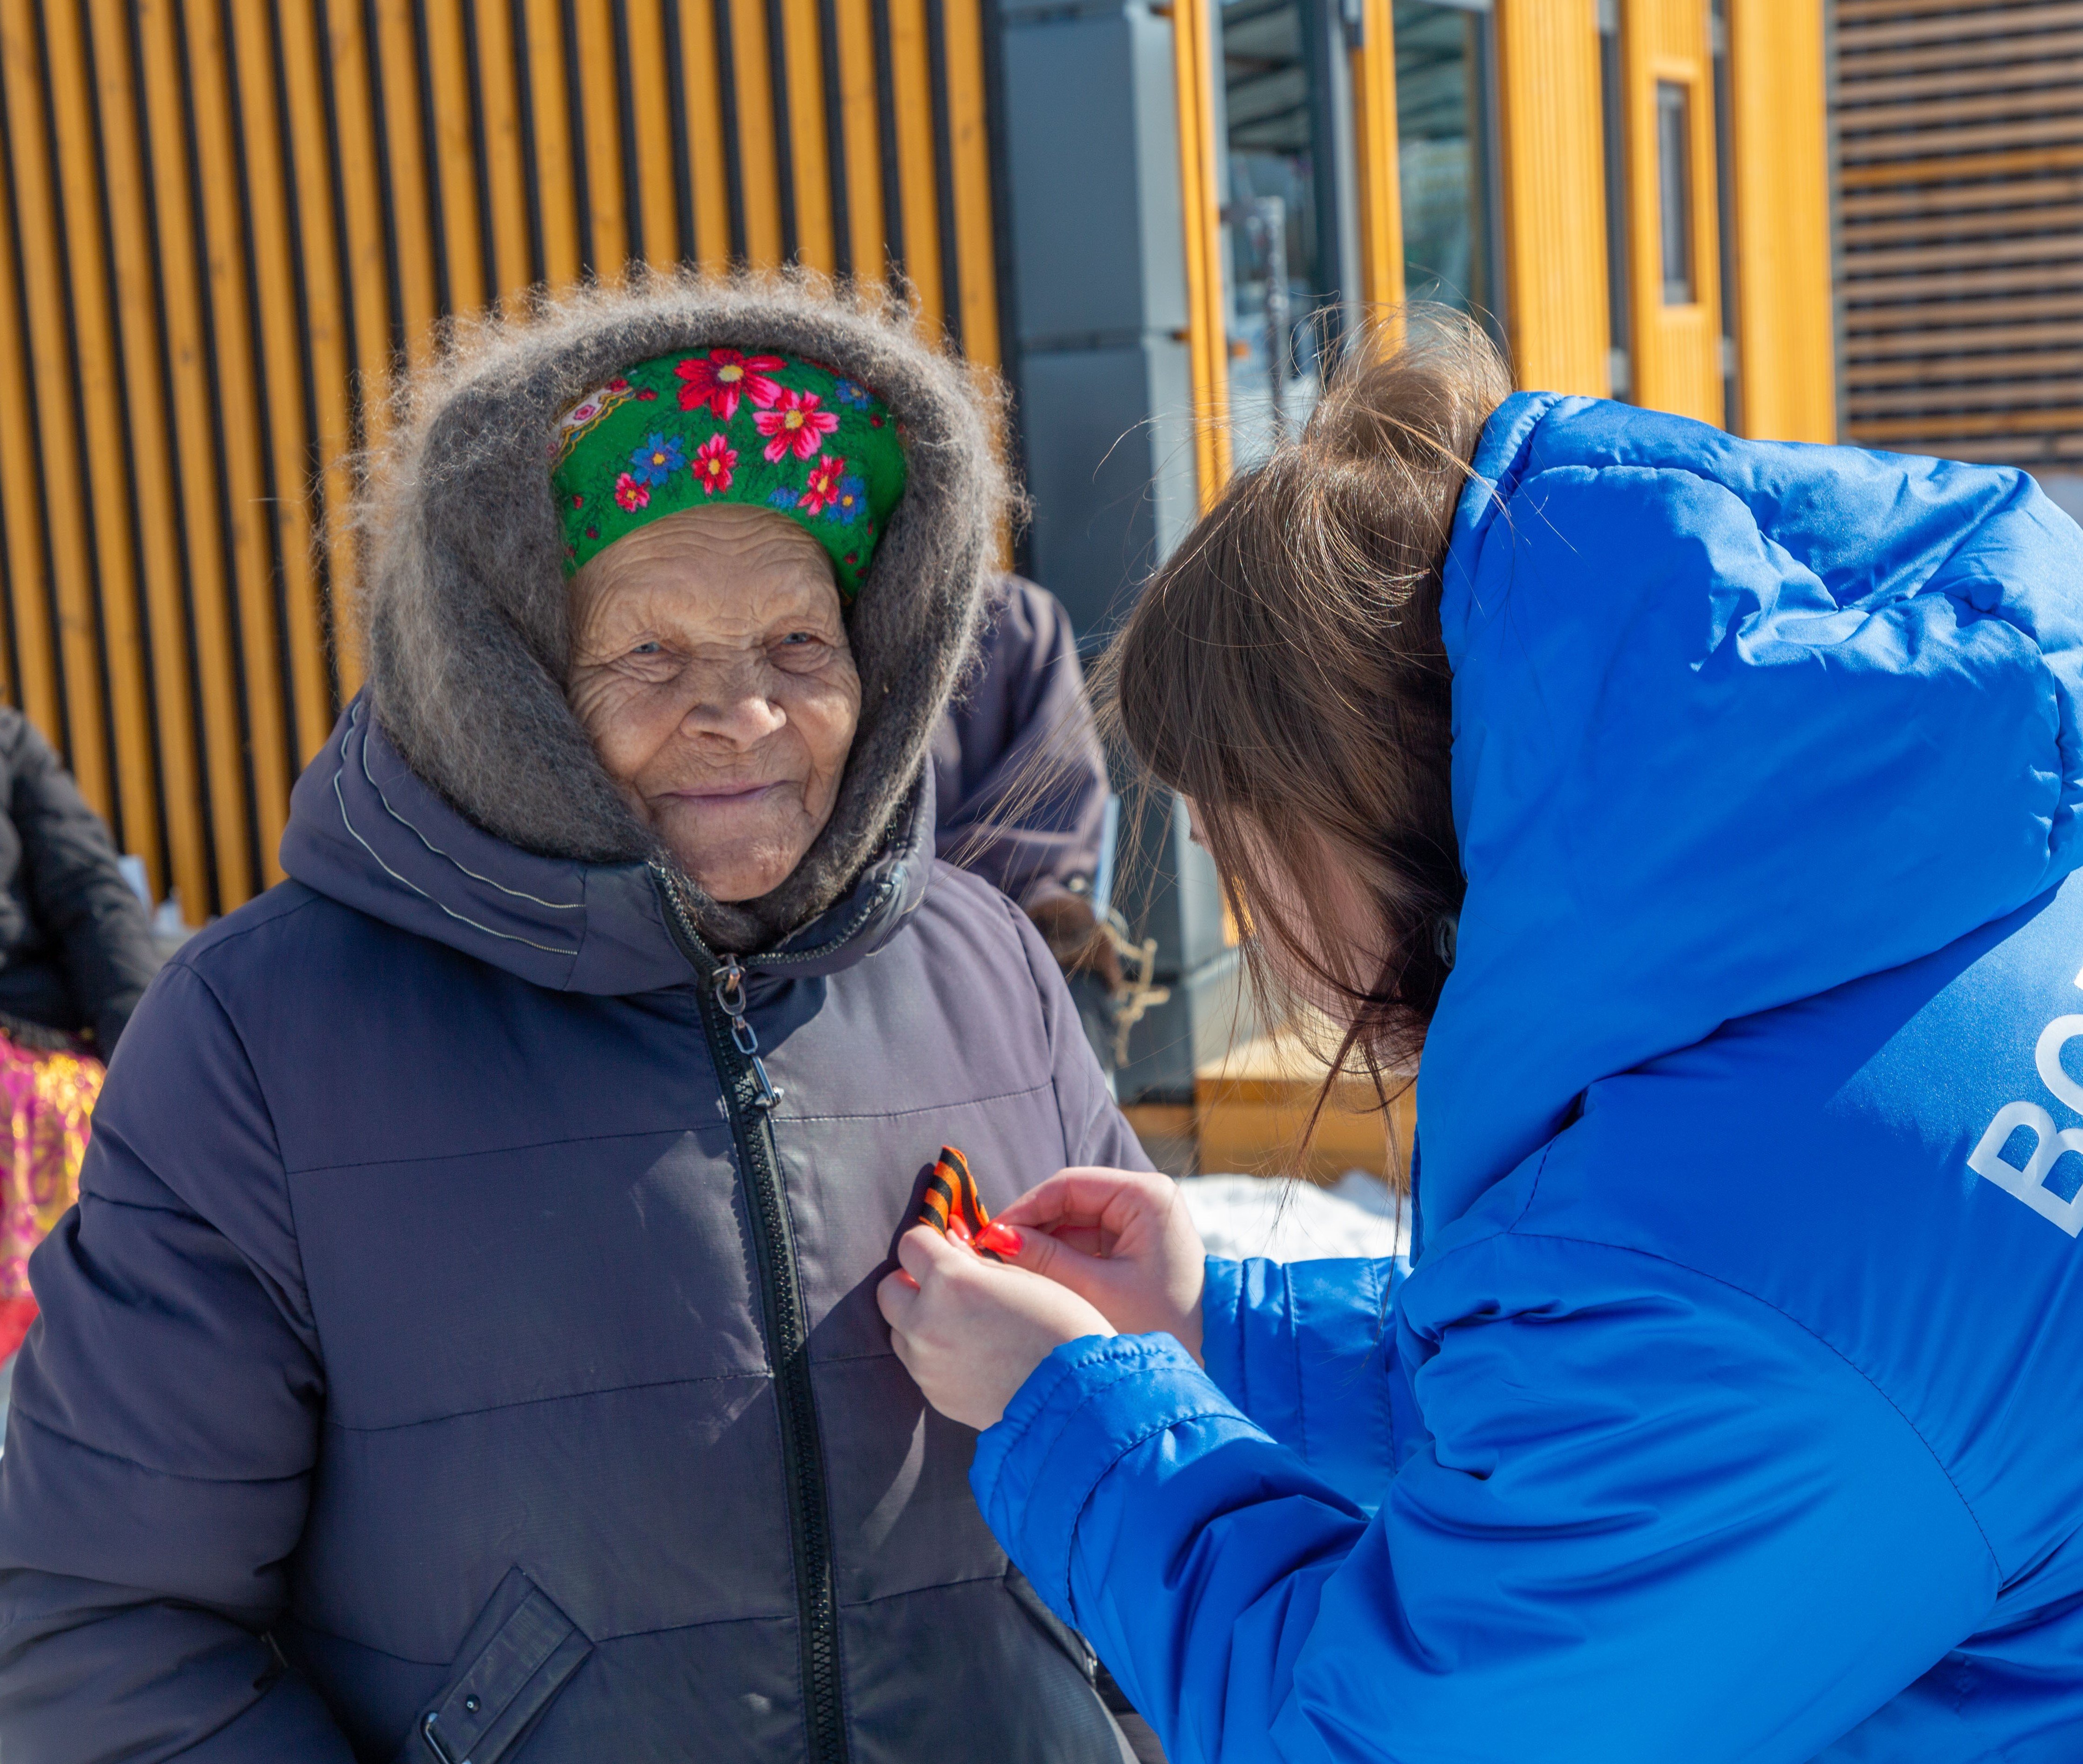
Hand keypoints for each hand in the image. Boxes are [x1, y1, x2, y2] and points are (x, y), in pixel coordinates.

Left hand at [877, 1225, 1113, 1429]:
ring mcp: (925, 1363)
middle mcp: (925, 1322)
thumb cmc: (1061, 1329)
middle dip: (911, 1281)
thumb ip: (977, 1260)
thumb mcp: (1025, 1278)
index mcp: (950, 1281)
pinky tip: (970, 1354)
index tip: (945, 1248)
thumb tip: (949, 1242)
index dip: (929, 1241)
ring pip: (898, 1330)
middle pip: (889, 1290)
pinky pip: (919, 1364)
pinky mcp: (934, 1394)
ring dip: (917, 1319)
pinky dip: (933, 1353)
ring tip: (960, 1323)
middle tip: (945, 1285)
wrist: (1072, 1402)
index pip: (910, 1243)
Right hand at [988, 1167, 1207, 1360]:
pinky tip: (1034, 1277)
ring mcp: (1140, 1219)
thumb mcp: (1097, 1291)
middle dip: (1031, 1228)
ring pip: (1073, 1222)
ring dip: (1042, 1244)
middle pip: (1069, 1200)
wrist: (1210, 1357)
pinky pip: (1086, 1241)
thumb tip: (995, 1238)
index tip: (990, 1236)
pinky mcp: (1134, 1242)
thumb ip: (1045, 1260)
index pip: (1069, 1185)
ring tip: (1007, 1269)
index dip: (1025, 1208)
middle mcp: (1145, 1198)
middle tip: (991, 1255)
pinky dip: (1060, 1257)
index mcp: (1146, 1196)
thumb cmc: (1160, 1324)